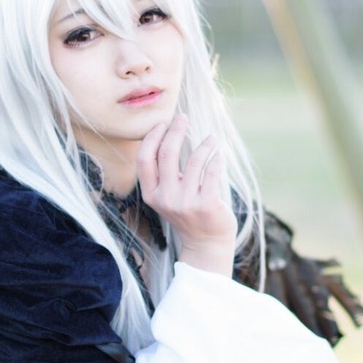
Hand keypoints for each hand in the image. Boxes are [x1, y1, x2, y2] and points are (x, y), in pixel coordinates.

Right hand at [137, 115, 235, 274]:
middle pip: (166, 153)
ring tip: (211, 138)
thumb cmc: (187, 213)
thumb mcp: (167, 196)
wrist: (206, 244)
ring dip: (204, 144)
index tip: (163, 123)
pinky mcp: (207, 204)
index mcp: (151, 194)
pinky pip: (211, 171)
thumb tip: (168, 134)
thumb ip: (163, 174)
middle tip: (183, 118)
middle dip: (175, 131)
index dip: (152, 137)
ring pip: (193, 160)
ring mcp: (186, 202)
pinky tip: (218, 154)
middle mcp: (165, 198)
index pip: (144, 159)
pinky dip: (215, 158)